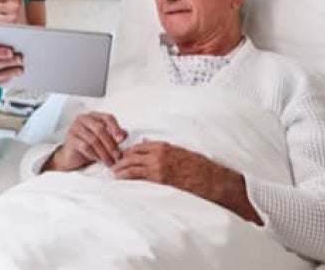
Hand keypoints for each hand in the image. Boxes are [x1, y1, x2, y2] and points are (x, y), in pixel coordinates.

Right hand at [43, 112, 126, 171]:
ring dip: (104, 153)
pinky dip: (93, 154)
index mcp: (93, 116)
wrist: (72, 156)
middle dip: (111, 144)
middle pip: (100, 129)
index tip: (122, 140)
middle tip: (117, 156)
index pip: (107, 117)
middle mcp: (83, 119)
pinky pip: (84, 146)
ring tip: (110, 162)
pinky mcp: (70, 139)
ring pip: (93, 139)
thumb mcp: (105, 140)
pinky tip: (98, 160)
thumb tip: (124, 134)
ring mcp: (75, 128)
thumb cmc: (90, 146)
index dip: (116, 128)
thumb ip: (115, 135)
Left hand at [114, 141, 261, 223]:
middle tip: (112, 164)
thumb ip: (162, 149)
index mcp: (163, 146)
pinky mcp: (159, 179)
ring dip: (120, 169)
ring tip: (114, 173)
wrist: (212, 180)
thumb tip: (146, 144)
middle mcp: (158, 154)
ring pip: (131, 166)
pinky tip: (120, 179)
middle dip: (120, 160)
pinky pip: (138, 177)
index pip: (138, 147)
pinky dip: (127, 177)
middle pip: (131, 155)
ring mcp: (158, 166)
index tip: (121, 156)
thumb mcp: (180, 152)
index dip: (128, 152)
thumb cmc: (198, 167)